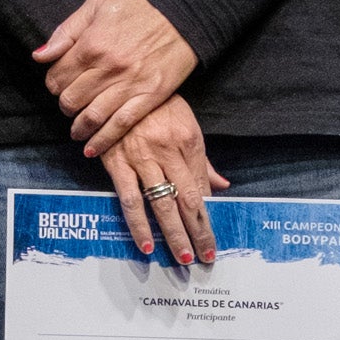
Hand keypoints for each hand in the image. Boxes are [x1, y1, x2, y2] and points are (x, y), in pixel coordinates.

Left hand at [35, 0, 196, 152]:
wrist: (182, 13)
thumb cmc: (138, 7)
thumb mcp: (96, 6)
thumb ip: (66, 32)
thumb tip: (39, 56)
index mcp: (91, 45)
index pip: (57, 77)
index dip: (53, 84)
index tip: (58, 85)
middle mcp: (107, 68)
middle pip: (71, 100)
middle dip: (64, 105)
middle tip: (69, 104)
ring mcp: (129, 85)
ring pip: (92, 117)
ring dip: (78, 127)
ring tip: (77, 130)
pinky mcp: (149, 97)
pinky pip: (120, 125)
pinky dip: (103, 141)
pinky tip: (91, 149)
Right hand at [96, 95, 228, 266]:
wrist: (119, 82)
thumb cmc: (156, 104)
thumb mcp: (187, 124)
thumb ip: (203, 160)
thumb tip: (222, 186)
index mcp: (189, 141)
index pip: (201, 187)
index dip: (208, 215)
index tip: (212, 238)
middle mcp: (168, 152)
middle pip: (187, 200)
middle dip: (198, 232)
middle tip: (206, 257)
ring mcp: (142, 158)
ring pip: (161, 204)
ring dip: (173, 235)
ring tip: (183, 257)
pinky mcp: (117, 163)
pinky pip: (130, 198)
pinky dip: (138, 224)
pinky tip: (146, 244)